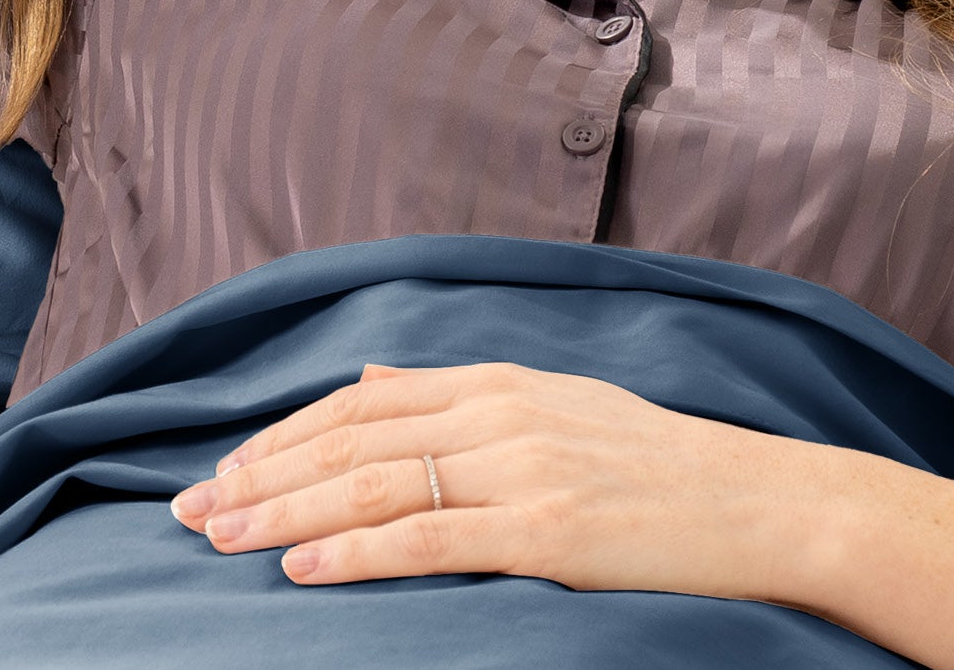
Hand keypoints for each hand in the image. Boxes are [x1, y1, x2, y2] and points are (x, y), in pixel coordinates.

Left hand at [165, 359, 953, 669]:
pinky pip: (431, 539)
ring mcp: (525, 467)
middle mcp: (503, 411)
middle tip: (188, 510)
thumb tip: (369, 382)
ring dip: (284, 515)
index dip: (280, 436)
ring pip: (375, 485)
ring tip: (219, 538)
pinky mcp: (549, 528)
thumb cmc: (660, 466)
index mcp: (501, 379)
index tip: (219, 469)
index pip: (360, 404)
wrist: (765, 503)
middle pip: (351, 441)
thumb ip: (460, 394)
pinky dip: (357, 555)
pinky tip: (303, 573)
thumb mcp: (557, 405)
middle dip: (260, 475)